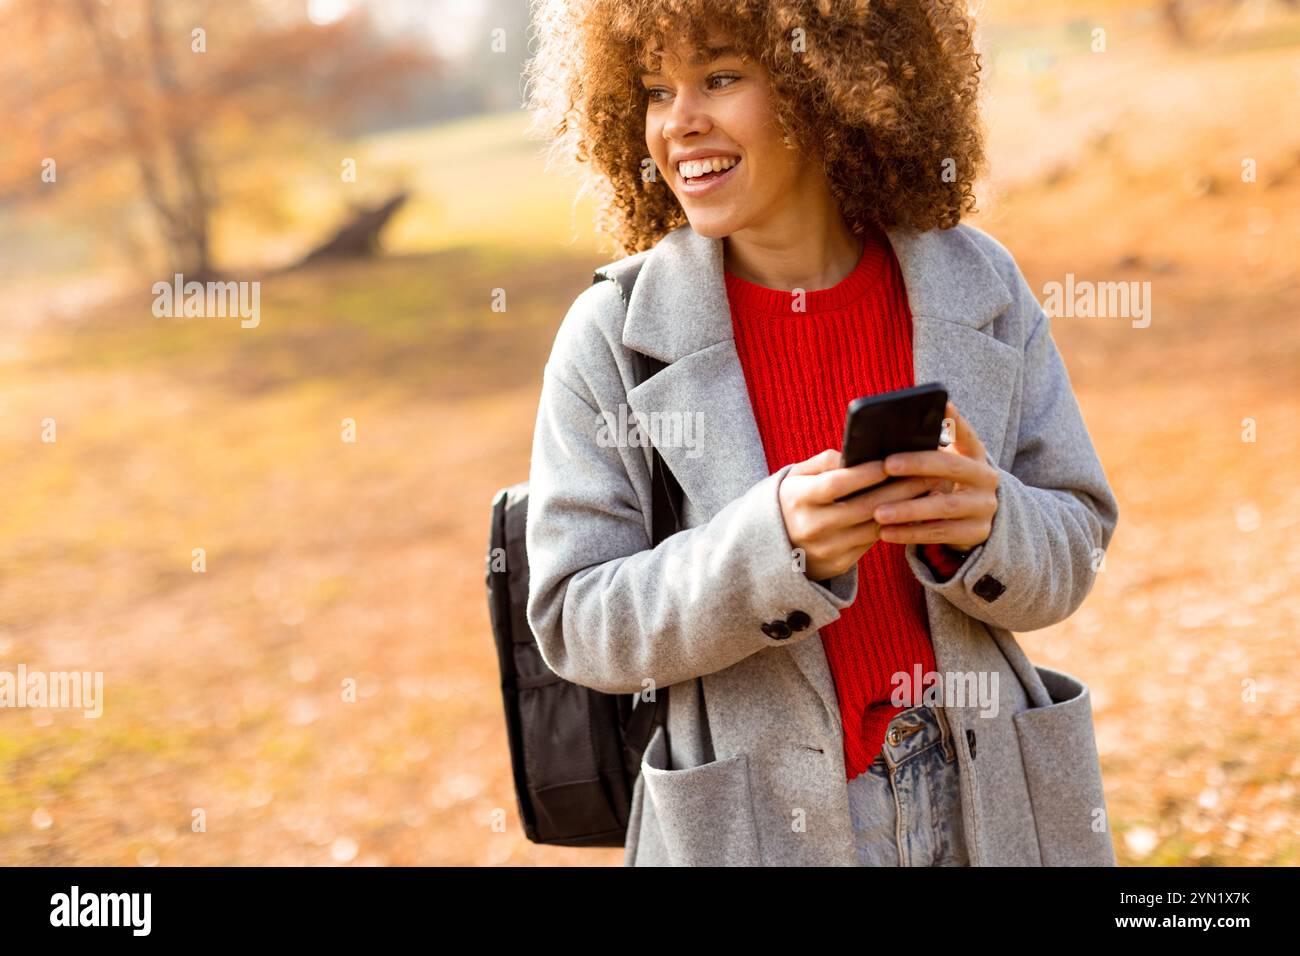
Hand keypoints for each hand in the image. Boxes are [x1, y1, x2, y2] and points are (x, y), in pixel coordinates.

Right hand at [778, 448, 942, 580]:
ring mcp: (826, 548)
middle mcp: (811, 526)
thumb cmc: (794, 500)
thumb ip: (823, 462)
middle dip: (900, 489)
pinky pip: (873, 542)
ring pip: (875, 526)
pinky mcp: (839, 564)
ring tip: (927, 490)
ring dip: (905, 509)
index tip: (892, 461)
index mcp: (797, 499)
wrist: (775, 546)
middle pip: (864, 507)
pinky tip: (912, 511)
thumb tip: (853, 454)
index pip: (837, 484)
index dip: (866, 473)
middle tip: (928, 474)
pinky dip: (895, 525)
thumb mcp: (796, 476)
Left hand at [871, 402, 998, 549]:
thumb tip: (887, 433)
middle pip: (951, 467)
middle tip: (887, 464)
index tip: (942, 403)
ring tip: (878, 512)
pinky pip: (940, 534)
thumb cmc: (946, 485)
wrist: (975, 521)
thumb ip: (927, 449)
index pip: (966, 433)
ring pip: (944, 506)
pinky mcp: (976, 533)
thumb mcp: (945, 465)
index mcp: (975, 455)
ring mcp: (984, 507)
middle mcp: (985, 478)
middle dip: (918, 464)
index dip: (955, 420)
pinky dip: (910, 533)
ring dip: (908, 509)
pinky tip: (885, 532)